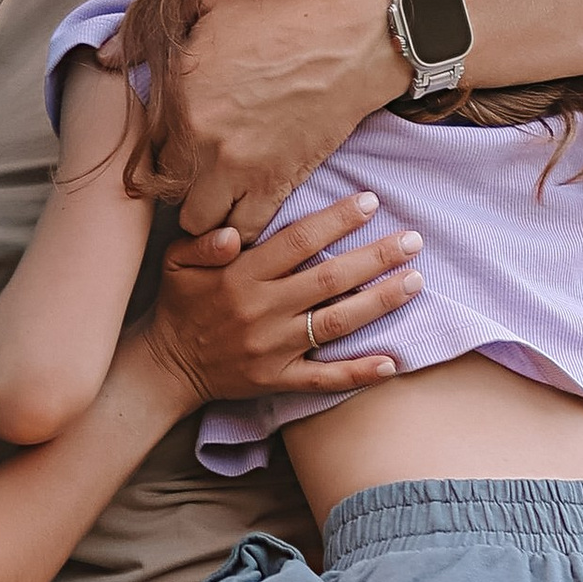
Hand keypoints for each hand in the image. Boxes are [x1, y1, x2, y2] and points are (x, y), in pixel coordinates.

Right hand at [148, 197, 422, 404]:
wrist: (167, 366)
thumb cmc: (179, 303)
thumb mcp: (175, 261)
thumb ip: (203, 240)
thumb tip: (234, 231)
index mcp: (241, 276)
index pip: (297, 241)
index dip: (336, 220)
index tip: (369, 202)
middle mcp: (262, 310)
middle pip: (329, 279)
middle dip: (375, 257)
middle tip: (413, 240)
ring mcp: (273, 348)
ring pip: (335, 323)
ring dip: (379, 302)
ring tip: (415, 282)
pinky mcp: (278, 379)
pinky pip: (324, 378)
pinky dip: (359, 372)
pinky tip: (393, 362)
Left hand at [161, 0, 402, 240]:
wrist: (355, 37)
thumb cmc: (286, 10)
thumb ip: (155, 25)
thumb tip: (108, 54)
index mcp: (179, 93)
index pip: (140, 146)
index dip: (150, 150)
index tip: (163, 150)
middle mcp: (200, 136)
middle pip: (164, 188)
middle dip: (174, 183)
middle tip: (191, 172)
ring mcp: (237, 166)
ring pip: (198, 220)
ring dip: (203, 211)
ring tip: (215, 196)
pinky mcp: (276, 184)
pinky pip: (243, 231)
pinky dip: (239, 229)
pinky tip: (243, 212)